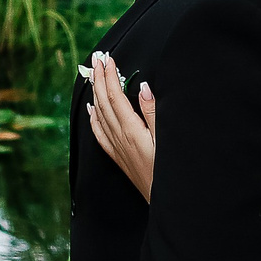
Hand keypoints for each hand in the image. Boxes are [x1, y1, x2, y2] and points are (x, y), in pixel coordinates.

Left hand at [86, 50, 157, 201]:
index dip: (109, 76)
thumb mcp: (166, 138)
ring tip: (93, 77)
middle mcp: (119, 137)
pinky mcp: (118, 157)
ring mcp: (116, 147)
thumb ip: (153, 112)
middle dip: (99, 79)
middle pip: (103, 102)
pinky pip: (99, 133)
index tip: (107, 59)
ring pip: (99, 115)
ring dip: (95, 94)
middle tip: (96, 60)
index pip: (115, 96)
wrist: (164, 201)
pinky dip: (94, 118)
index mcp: (131, 130)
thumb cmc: (168, 169)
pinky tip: (92, 110)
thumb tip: (143, 87)